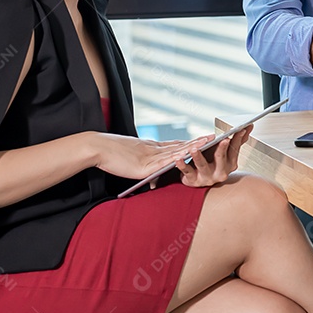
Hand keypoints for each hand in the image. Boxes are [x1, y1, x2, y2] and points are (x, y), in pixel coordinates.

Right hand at [91, 132, 213, 179]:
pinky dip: (178, 157)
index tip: (205, 138)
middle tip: (215, 136)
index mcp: (151, 148)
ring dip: (194, 146)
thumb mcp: (133, 159)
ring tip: (209, 141)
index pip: (175, 144)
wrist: (97, 149)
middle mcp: (154, 150)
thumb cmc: (112, 156)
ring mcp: (150, 157)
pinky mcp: (145, 165)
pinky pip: (165, 161)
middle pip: (180, 145)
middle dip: (198, 142)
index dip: (190, 142)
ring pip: (177, 150)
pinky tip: (189, 154)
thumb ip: (145, 166)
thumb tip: (153, 175)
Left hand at [173, 125, 252, 187]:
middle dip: (223, 149)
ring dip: (198, 156)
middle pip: (221, 158)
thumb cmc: (213, 162)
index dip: (237, 139)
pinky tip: (179, 158)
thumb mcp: (225, 152)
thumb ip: (237, 140)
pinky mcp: (193, 181)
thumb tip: (250, 126)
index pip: (234, 149)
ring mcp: (207, 178)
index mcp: (230, 165)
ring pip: (203, 166)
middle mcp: (220, 173)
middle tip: (224, 140)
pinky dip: (182, 165)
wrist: (199, 181)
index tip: (240, 129)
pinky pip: (187, 172)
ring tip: (194, 148)